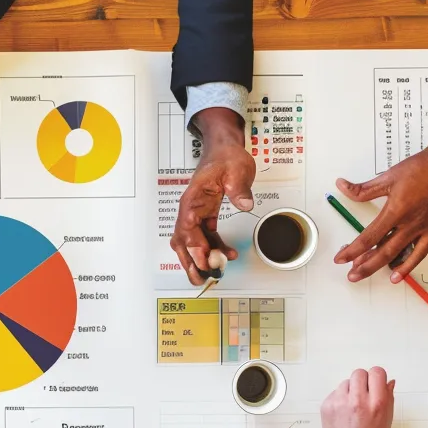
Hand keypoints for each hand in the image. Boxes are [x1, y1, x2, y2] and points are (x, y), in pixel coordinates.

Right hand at [170, 108, 254, 284]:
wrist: (224, 148)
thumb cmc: (225, 157)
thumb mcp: (236, 170)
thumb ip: (239, 188)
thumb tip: (244, 203)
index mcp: (193, 199)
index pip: (187, 228)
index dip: (194, 247)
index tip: (206, 260)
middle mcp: (191, 209)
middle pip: (183, 241)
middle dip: (190, 261)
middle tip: (200, 278)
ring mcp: (197, 213)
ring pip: (192, 242)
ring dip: (200, 259)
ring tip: (212, 273)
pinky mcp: (206, 215)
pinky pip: (205, 236)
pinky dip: (213, 248)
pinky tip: (226, 254)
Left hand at [320, 367, 395, 427]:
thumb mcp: (387, 418)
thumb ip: (389, 397)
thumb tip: (389, 381)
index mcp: (376, 403)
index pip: (377, 372)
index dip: (377, 377)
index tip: (375, 383)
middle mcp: (357, 400)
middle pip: (359, 373)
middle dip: (363, 381)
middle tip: (364, 395)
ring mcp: (339, 402)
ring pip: (346, 382)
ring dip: (350, 390)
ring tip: (353, 407)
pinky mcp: (326, 406)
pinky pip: (335, 392)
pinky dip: (340, 399)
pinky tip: (344, 413)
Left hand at [333, 134, 427, 282]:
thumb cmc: (421, 169)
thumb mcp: (387, 177)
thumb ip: (363, 189)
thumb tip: (342, 187)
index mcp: (397, 209)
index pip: (369, 236)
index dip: (353, 250)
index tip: (341, 258)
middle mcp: (411, 222)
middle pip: (383, 251)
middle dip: (365, 265)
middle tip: (352, 274)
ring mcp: (424, 228)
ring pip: (400, 254)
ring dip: (382, 267)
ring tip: (366, 274)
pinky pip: (420, 253)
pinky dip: (408, 266)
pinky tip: (396, 275)